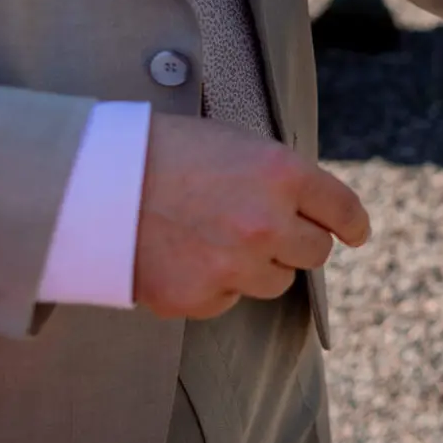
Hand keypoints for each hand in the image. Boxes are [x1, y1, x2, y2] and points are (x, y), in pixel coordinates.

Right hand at [133, 114, 369, 319]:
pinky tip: (181, 254)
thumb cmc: (157, 151)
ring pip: (275, 281)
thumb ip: (274, 176)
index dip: (353, 223)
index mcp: (280, 173)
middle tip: (264, 230)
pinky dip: (212, 284)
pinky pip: (228, 299)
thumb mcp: (230, 143)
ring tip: (210, 236)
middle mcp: (267, 224)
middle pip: (315, 253)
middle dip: (297, 243)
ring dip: (255, 266)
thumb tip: (305, 207)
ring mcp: (235, 266)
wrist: (86, 182)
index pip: (341, 209)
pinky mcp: (201, 297)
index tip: (355, 233)